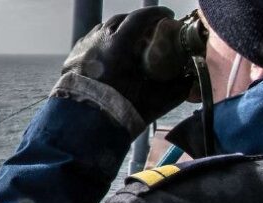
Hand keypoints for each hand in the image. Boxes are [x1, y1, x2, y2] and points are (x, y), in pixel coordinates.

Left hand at [63, 6, 194, 123]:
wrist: (84, 128)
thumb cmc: (120, 112)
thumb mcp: (155, 100)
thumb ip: (177, 88)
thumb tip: (192, 80)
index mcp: (118, 45)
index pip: (140, 18)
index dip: (156, 14)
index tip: (167, 17)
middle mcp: (97, 42)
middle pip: (119, 21)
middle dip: (136, 22)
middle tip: (148, 30)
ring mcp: (81, 50)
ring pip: (101, 31)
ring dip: (116, 32)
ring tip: (127, 42)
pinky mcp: (70, 60)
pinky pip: (88, 44)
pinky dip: (100, 44)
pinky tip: (107, 54)